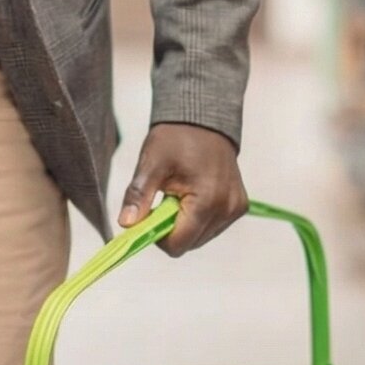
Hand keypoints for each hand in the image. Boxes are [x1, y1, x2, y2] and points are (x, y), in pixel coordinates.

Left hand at [119, 123, 248, 254]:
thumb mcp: (151, 164)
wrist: (203, 119)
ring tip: (179, 195)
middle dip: (171, 229)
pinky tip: (193, 195)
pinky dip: (198, 218)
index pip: (178, 244)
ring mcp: (235, 208)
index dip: (158, 236)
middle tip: (163, 200)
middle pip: (189, 244)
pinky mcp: (239, 206)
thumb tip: (126, 224)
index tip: (150, 215)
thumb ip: (139, 196)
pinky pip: (213, 226)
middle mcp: (227, 208)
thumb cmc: (176, 138)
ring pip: (201, 238)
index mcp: (207, 200)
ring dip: (185, 224)